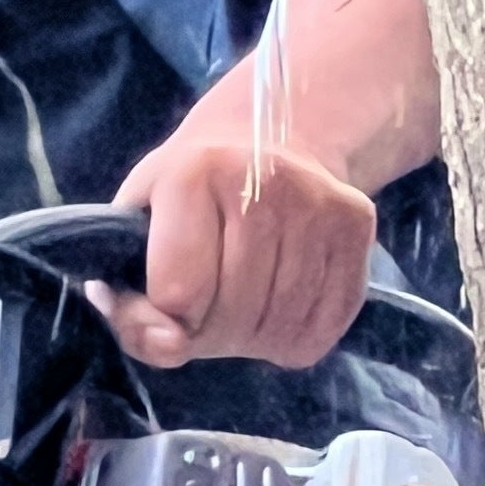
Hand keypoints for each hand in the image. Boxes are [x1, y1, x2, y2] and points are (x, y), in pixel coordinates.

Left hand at [98, 124, 376, 370]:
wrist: (269, 138)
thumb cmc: (189, 195)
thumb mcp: (137, 231)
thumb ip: (128, 301)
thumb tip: (166, 347)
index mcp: (192, 173)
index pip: (178, 294)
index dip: (166, 316)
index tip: (167, 296)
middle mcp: (262, 182)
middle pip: (232, 315)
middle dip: (211, 334)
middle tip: (206, 310)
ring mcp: (316, 203)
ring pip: (280, 327)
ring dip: (253, 341)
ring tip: (242, 307)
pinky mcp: (355, 225)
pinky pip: (322, 329)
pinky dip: (293, 339)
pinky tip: (278, 309)